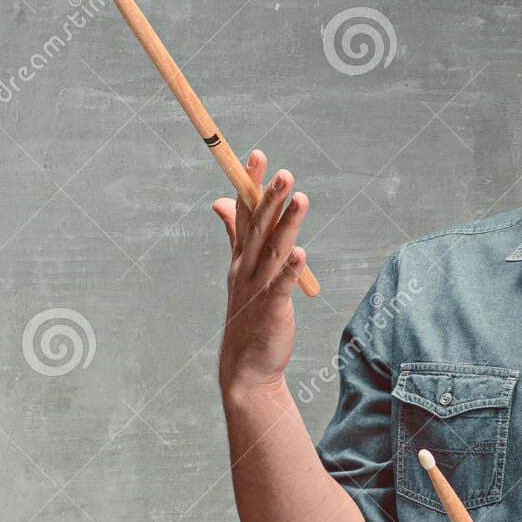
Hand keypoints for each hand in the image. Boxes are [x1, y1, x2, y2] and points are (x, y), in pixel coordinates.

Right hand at [214, 149, 309, 399]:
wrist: (245, 366)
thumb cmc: (247, 315)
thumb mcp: (239, 270)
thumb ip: (233, 234)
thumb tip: (221, 201)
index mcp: (241, 257)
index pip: (245, 213)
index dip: (251, 185)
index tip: (257, 155)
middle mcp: (247, 268)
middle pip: (259, 226)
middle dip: (270, 197)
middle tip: (283, 170)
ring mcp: (257, 288)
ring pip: (273, 250)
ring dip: (287, 224)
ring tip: (300, 198)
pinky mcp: (271, 310)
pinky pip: (281, 286)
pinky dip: (290, 269)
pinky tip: (301, 252)